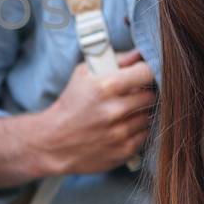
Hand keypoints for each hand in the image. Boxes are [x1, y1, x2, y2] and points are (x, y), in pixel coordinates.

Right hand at [33, 50, 156, 176]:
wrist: (53, 142)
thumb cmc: (70, 104)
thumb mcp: (83, 74)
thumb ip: (115, 60)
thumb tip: (139, 53)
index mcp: (105, 86)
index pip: (147, 72)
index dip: (146, 71)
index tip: (143, 74)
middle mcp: (115, 110)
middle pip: (151, 95)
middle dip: (143, 93)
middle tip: (132, 94)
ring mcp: (121, 132)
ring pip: (149, 116)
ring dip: (140, 113)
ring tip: (123, 112)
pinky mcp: (124, 150)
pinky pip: (145, 134)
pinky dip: (136, 130)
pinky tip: (121, 127)